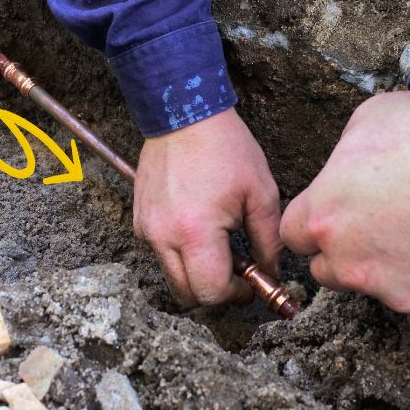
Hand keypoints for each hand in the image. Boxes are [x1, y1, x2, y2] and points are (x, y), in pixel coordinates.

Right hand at [134, 108, 282, 306]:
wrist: (183, 114)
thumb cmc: (225, 149)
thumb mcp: (261, 194)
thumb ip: (269, 241)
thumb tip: (270, 273)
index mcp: (195, 232)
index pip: (211, 292)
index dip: (236, 295)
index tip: (251, 283)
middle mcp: (164, 236)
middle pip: (186, 295)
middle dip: (214, 292)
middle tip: (236, 273)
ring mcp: (147, 229)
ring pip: (172, 277)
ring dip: (196, 274)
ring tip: (219, 246)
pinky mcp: (139, 220)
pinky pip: (161, 254)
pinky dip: (181, 254)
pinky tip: (200, 228)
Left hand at [280, 90, 409, 321]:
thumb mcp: (371, 120)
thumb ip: (341, 161)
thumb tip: (341, 177)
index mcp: (324, 217)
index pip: (293, 234)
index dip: (317, 219)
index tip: (339, 209)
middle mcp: (351, 264)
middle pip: (329, 269)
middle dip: (347, 249)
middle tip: (387, 218)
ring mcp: (396, 292)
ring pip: (377, 285)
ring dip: (392, 264)